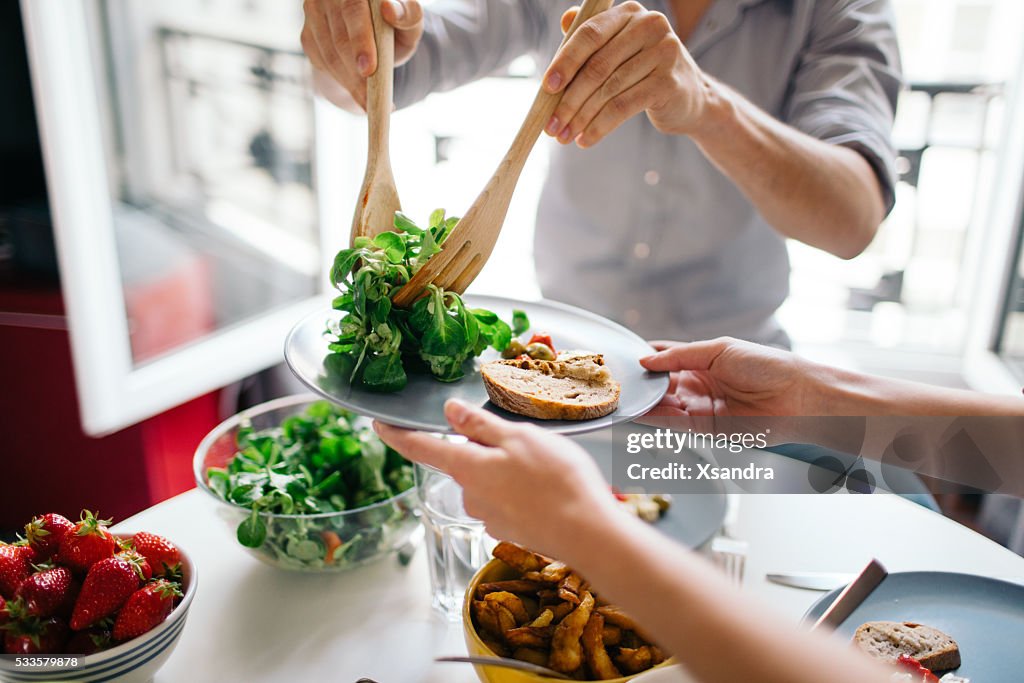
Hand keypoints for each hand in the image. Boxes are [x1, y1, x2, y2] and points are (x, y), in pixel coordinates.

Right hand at [301, 0, 423, 108]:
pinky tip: (356, 91)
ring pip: (329, 54)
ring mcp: (314, 12)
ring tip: (368, 102)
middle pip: (339, 38)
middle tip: (369, 99)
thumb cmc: (395, 26)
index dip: (360, 40)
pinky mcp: (308, 34)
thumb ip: (408, 15)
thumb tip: (390, 10)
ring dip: (349, 82)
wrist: (374, 33)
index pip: (353, 10)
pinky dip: (340, 81)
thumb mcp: (409, 22)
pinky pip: (321, 62)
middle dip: (354, 73)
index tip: (368, 69)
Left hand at [373, 400, 620, 558]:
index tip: (377, 424)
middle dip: (484, 449)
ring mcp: (490, 516)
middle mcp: (471, 495)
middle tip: (522, 439)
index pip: (420, 448)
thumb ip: (480, 426)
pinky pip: (508, 500)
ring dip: (507, 470)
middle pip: (464, 462)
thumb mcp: (519, 438)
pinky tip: (548, 489)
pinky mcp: (510, 530)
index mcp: (467, 468)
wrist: (587, 534)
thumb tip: (449, 411)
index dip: (396, 435)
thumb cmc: (556, 480)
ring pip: (489, 481)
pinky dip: (522, 491)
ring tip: (546, 465)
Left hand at [542, 2, 711, 147]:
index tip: (547, 87)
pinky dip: (600, 127)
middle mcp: (650, 26)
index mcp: (630, 13)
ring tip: (565, 136)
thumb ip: (594, 38)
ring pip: (608, 90)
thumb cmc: (645, 73)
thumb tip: (564, 20)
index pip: (590, 34)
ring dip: (581, 117)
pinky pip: (623, 107)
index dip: (565, 61)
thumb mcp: (620, 50)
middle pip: (597, 66)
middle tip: (551, 125)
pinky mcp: (668, 83)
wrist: (690, 98)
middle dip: (569, 100)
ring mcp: (663, 53)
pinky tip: (586, 140)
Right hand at [639, 337, 824, 416]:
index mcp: (702, 360)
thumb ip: (681, 356)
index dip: (646, 357)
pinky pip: (672, 423)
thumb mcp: (720, 349)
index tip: (624, 357)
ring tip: (623, 395)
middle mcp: (698, 384)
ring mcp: (699, 406)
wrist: (796, 397)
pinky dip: (654, 418)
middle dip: (641, 382)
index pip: (666, 357)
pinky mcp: (703, 428)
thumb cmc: (767, 366)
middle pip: (660, 383)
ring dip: (644, 401)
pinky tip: (638, 410)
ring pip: (662, 404)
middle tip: (618, 379)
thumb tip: (647, 360)